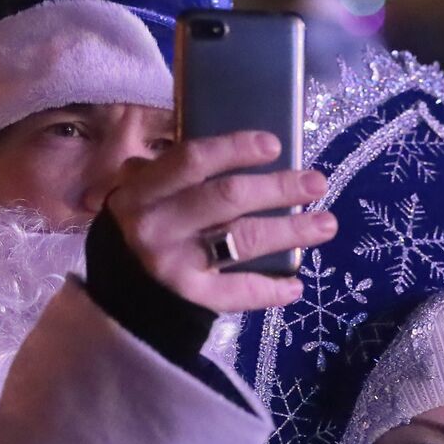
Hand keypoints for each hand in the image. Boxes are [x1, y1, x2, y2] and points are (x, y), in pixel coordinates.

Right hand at [104, 131, 336, 312]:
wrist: (116, 296)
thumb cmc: (140, 230)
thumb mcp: (141, 194)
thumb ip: (175, 171)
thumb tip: (234, 147)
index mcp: (144, 191)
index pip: (193, 160)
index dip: (235, 149)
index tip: (274, 144)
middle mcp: (158, 226)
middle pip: (228, 198)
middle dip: (278, 188)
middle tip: (317, 182)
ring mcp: (174, 265)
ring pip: (242, 241)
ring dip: (290, 232)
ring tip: (326, 224)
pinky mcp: (190, 299)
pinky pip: (237, 292)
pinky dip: (269, 291)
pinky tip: (296, 286)